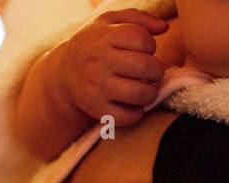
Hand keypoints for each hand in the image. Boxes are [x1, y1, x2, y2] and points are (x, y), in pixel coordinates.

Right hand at [60, 8, 167, 126]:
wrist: (64, 73)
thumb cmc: (94, 44)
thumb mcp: (110, 22)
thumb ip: (138, 19)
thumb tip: (164, 27)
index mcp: (104, 37)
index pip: (141, 38)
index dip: (150, 45)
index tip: (145, 50)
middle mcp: (100, 62)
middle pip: (144, 66)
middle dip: (157, 70)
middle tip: (153, 73)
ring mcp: (98, 88)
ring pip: (140, 93)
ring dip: (151, 93)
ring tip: (147, 89)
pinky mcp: (98, 110)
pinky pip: (128, 117)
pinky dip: (138, 113)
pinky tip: (135, 105)